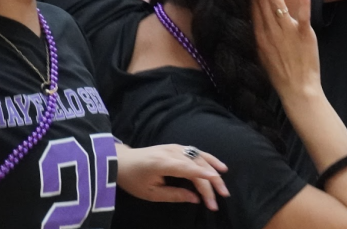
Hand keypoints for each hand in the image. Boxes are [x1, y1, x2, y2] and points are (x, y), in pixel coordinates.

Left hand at [115, 143, 229, 210]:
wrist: (123, 161)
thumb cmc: (134, 180)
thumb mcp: (150, 193)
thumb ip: (174, 195)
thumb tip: (195, 199)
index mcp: (163, 163)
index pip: (187, 168)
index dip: (203, 174)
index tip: (216, 180)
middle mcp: (172, 152)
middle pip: (197, 165)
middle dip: (211, 180)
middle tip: (222, 195)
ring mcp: (176, 147)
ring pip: (200, 157)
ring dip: (214, 169)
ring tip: (224, 180)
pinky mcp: (178, 147)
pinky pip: (197, 152)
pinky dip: (209, 159)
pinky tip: (218, 166)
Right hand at [252, 0, 320, 98]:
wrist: (297, 89)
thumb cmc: (281, 74)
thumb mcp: (263, 55)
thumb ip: (261, 38)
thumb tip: (256, 24)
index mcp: (260, 37)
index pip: (253, 11)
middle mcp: (270, 33)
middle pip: (262, 4)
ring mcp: (287, 33)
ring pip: (277, 5)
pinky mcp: (303, 35)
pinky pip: (302, 16)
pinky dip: (302, 2)